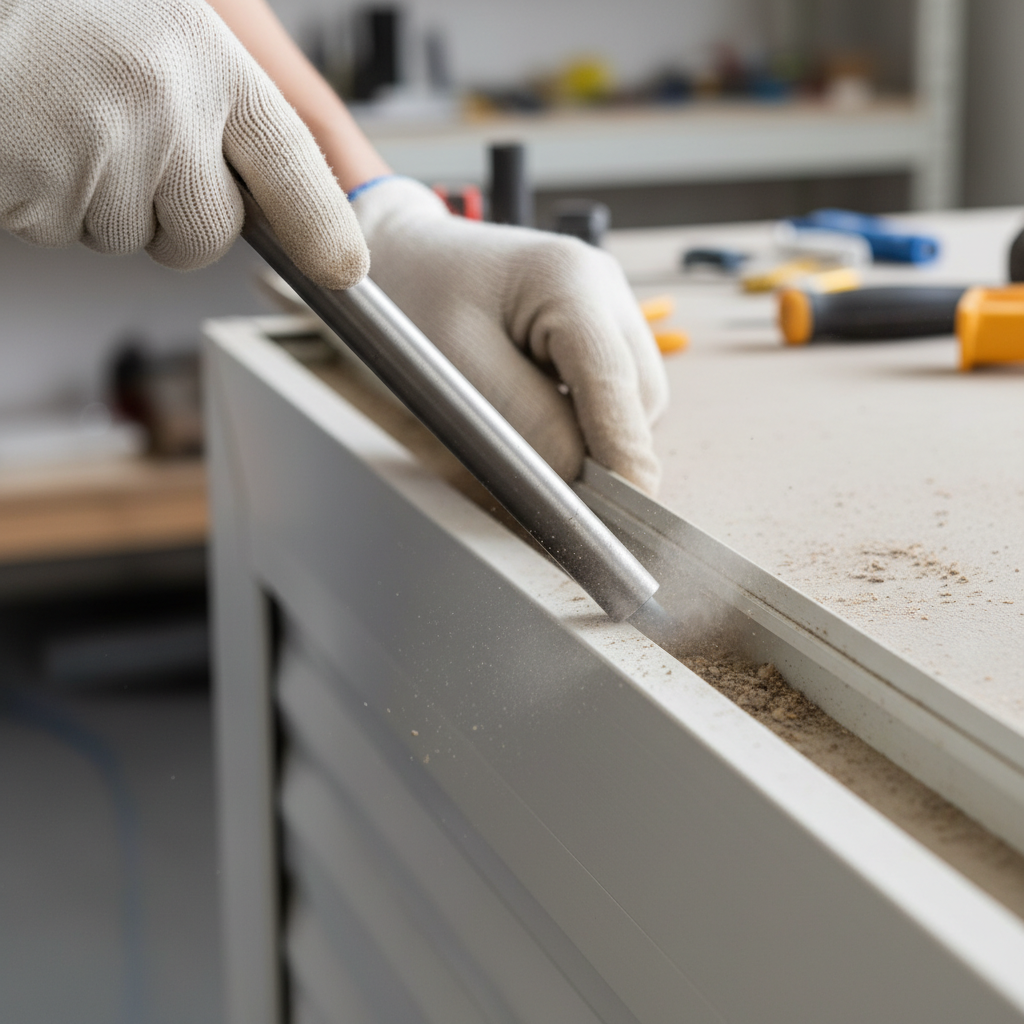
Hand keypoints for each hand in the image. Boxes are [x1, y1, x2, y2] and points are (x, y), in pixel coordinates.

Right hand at [0, 0, 366, 287]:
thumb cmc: (58, 10)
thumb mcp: (163, 27)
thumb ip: (221, 103)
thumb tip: (277, 193)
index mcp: (206, 56)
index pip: (291, 162)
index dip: (322, 225)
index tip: (344, 269)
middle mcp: (165, 102)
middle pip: (210, 231)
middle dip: (176, 219)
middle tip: (125, 148)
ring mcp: (101, 149)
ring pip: (133, 237)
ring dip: (102, 203)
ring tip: (61, 124)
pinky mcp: (40, 189)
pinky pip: (65, 232)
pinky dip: (47, 202)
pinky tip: (30, 139)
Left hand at [352, 178, 668, 494]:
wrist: (395, 259)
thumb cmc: (407, 301)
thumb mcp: (456, 372)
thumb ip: (529, 425)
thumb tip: (582, 484)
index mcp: (571, 280)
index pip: (617, 382)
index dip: (622, 456)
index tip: (620, 515)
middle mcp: (604, 287)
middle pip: (637, 397)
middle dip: (604, 447)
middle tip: (548, 482)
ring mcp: (605, 304)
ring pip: (630, 399)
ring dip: (591, 433)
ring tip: (519, 424)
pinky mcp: (595, 327)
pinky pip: (608, 391)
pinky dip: (579, 417)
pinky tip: (530, 405)